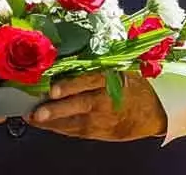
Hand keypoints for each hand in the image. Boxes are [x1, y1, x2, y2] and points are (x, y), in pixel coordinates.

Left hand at [27, 72, 166, 140]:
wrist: (153, 112)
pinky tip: (45, 124)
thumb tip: (71, 53)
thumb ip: (100, 66)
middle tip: (37, 112)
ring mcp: (102, 119)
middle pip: (79, 104)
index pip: (90, 81)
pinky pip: (75, 131)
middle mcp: (106, 100)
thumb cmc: (135, 87)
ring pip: (74, 122)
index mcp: (113, 80)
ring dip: (51, 121)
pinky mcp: (98, 132)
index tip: (54, 89)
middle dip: (57, 110)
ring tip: (33, 118)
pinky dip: (59, 128)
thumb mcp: (123, 71)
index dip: (71, 86)